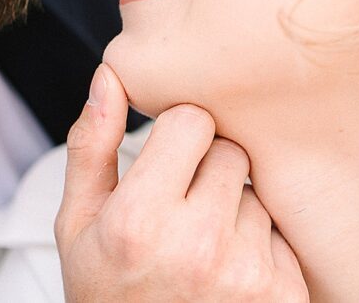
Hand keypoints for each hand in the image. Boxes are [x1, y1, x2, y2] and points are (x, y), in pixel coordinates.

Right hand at [55, 64, 307, 301]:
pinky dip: (260, 244)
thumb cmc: (107, 294)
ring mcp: (245, 273)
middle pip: (231, 150)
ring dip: (235, 207)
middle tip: (182, 208)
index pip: (192, 120)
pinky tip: (227, 271)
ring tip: (202, 246)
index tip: (166, 162)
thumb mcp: (77, 225)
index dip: (178, 136)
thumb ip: (91, 147)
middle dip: (208, 169)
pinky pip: (281, 231)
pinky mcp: (282, 294)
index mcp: (139, 219)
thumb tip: (109, 77)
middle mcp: (197, 245)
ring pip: (258, 190)